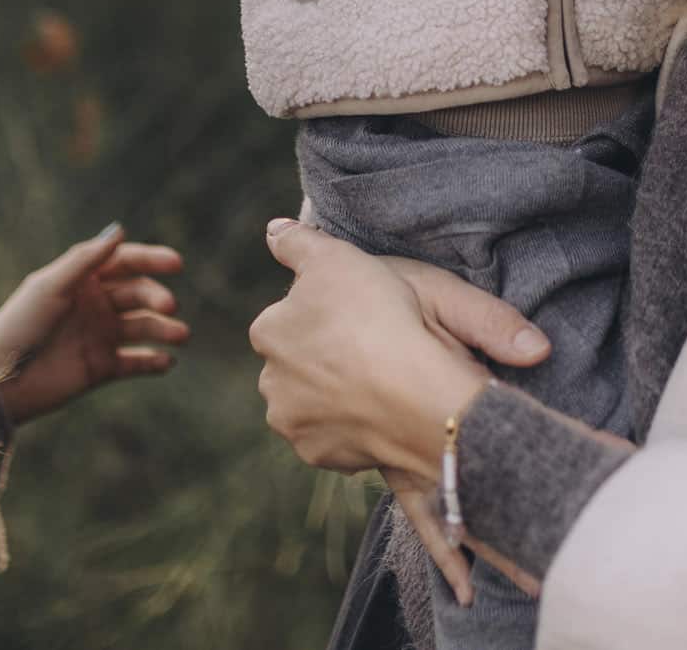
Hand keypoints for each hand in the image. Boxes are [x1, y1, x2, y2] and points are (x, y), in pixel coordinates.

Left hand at [0, 223, 186, 426]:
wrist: (1, 380)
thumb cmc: (21, 326)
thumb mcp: (50, 287)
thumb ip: (86, 260)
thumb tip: (120, 229)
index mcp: (83, 279)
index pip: (125, 261)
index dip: (152, 259)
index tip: (176, 263)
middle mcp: (96, 304)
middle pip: (138, 293)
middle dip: (157, 298)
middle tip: (169, 306)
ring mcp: (101, 335)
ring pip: (144, 327)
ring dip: (164, 329)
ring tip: (180, 335)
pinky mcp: (103, 368)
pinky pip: (137, 362)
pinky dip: (154, 361)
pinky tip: (166, 361)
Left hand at [249, 219, 543, 479]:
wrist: (416, 393)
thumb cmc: (378, 316)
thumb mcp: (338, 258)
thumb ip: (299, 243)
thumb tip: (273, 230)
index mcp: (270, 331)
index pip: (291, 319)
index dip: (328, 315)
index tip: (360, 315)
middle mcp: (270, 382)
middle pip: (298, 366)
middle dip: (325, 361)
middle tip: (373, 350)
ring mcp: (295, 424)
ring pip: (314, 405)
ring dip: (338, 397)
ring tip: (382, 384)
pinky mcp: (323, 457)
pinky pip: (338, 439)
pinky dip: (357, 429)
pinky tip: (384, 414)